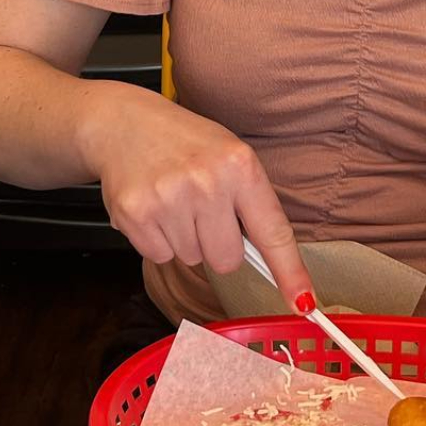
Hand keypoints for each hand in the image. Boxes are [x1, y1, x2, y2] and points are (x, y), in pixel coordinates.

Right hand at [80, 82, 312, 310]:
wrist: (124, 123)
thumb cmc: (186, 144)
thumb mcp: (229, 155)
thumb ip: (251, 203)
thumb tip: (271, 263)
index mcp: (239, 165)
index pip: (273, 231)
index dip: (289, 271)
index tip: (302, 302)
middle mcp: (206, 181)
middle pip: (227, 260)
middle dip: (216, 245)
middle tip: (201, 210)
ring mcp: (169, 199)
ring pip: (192, 259)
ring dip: (184, 238)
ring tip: (173, 200)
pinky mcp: (135, 215)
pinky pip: (160, 256)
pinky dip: (157, 240)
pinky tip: (153, 207)